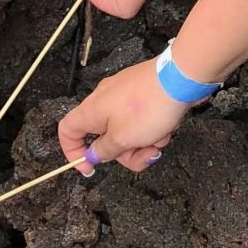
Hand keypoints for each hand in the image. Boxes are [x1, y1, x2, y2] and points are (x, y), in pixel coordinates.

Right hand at [58, 58, 190, 174]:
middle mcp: (105, 100)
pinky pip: (142, 120)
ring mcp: (126, 96)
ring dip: (143, 143)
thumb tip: (93, 154)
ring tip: (160, 139)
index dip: (73, 152)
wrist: (180, 78)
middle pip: (104, 138)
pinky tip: (168, 127)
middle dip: (125, 153)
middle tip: (143, 155)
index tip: (90, 168)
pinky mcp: (144, 94)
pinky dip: (153, 128)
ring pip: (127, 132)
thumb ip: (104, 150)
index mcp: (92, 110)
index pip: (67, 130)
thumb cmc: (148, 108)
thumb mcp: (122, 139)